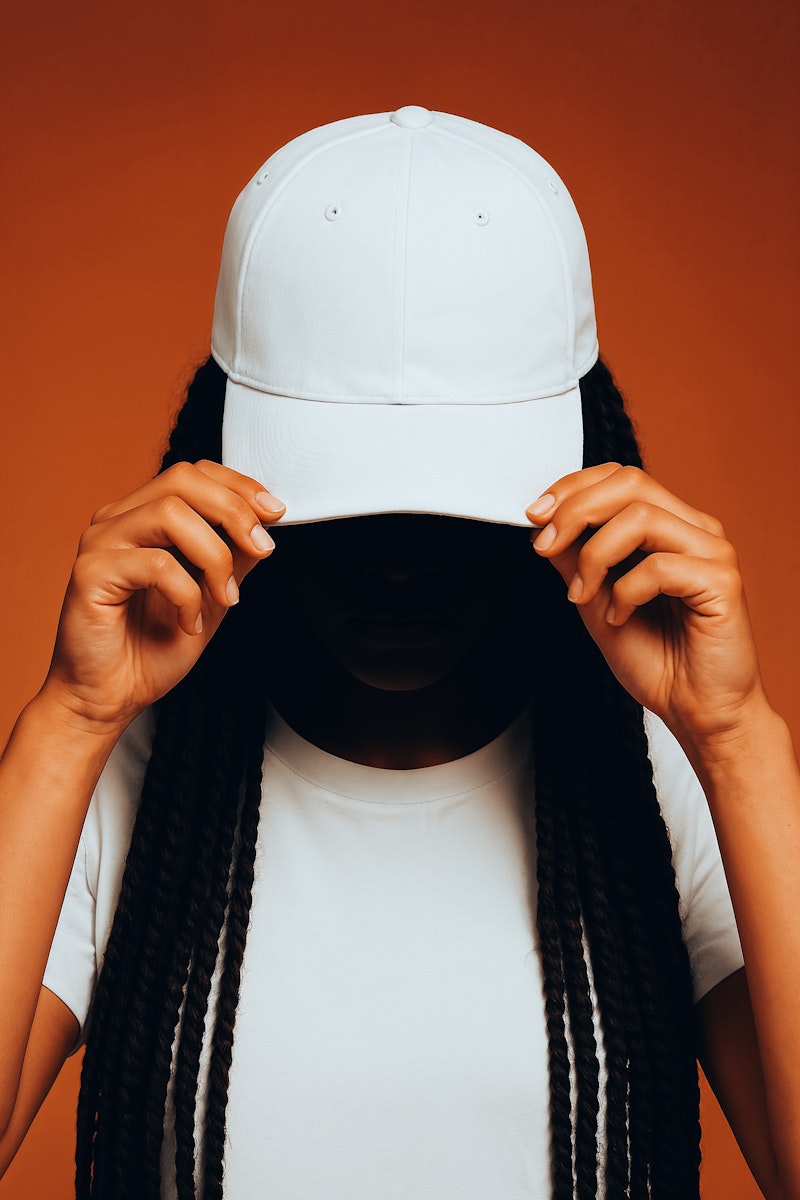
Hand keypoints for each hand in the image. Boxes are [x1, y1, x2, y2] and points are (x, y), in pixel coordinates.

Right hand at [41, 461, 284, 733]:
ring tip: (225, 599)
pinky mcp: (90, 573)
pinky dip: (186, 595)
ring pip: (170, 514)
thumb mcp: (210, 597)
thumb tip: (265, 523)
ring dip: (214, 556)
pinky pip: (155, 564)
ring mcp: (100, 543)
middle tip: (263, 549)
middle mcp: (118, 520)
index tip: (275, 513)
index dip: (239, 486)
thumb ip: (232, 558)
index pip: (194, 473)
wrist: (109, 699)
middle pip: (182, 479)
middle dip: (234, 511)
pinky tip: (188, 623)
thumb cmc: (151, 649)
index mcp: (143, 517)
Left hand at [526, 463, 766, 745]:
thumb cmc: (658, 660)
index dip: (573, 487)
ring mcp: (712, 552)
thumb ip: (576, 560)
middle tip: (545, 545)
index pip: (620, 477)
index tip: (535, 515)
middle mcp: (694, 530)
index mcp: (668, 526)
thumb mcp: (596, 602)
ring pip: (641, 518)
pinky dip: (627, 592)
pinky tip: (621, 617)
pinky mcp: (723, 581)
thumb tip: (545, 524)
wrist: (695, 711)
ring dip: (595, 556)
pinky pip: (660, 566)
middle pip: (630, 482)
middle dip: (575, 511)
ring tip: (584, 596)